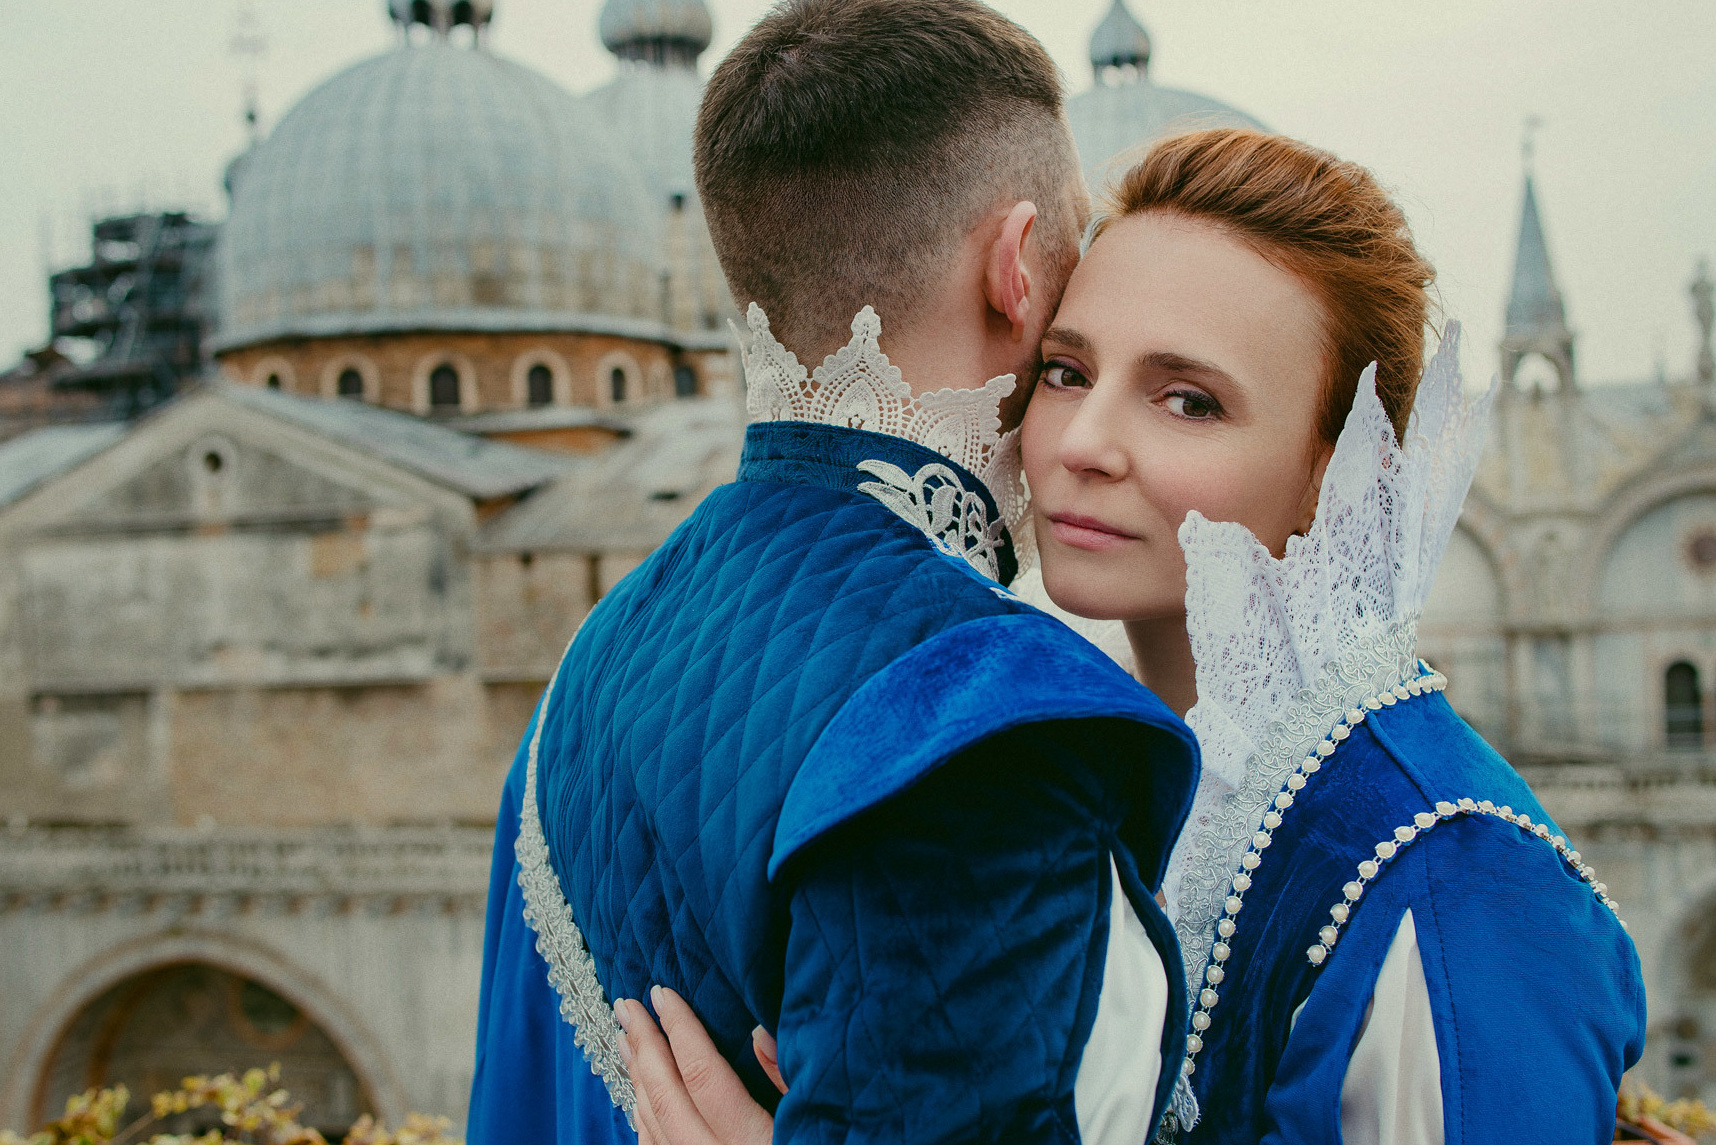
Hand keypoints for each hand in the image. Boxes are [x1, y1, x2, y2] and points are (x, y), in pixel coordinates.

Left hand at [615, 987, 782, 1144]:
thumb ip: (787, 1082)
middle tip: (627, 1006)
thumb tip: (759, 1033)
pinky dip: (641, 1113)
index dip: (680, 1029)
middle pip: (667, 1093)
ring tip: (625, 1038)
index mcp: (746, 1138)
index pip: (702, 1073)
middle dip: (645, 1044)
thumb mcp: (809, 1121)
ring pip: (653, 1119)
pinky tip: (638, 1093)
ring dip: (638, 1075)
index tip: (663, 995)